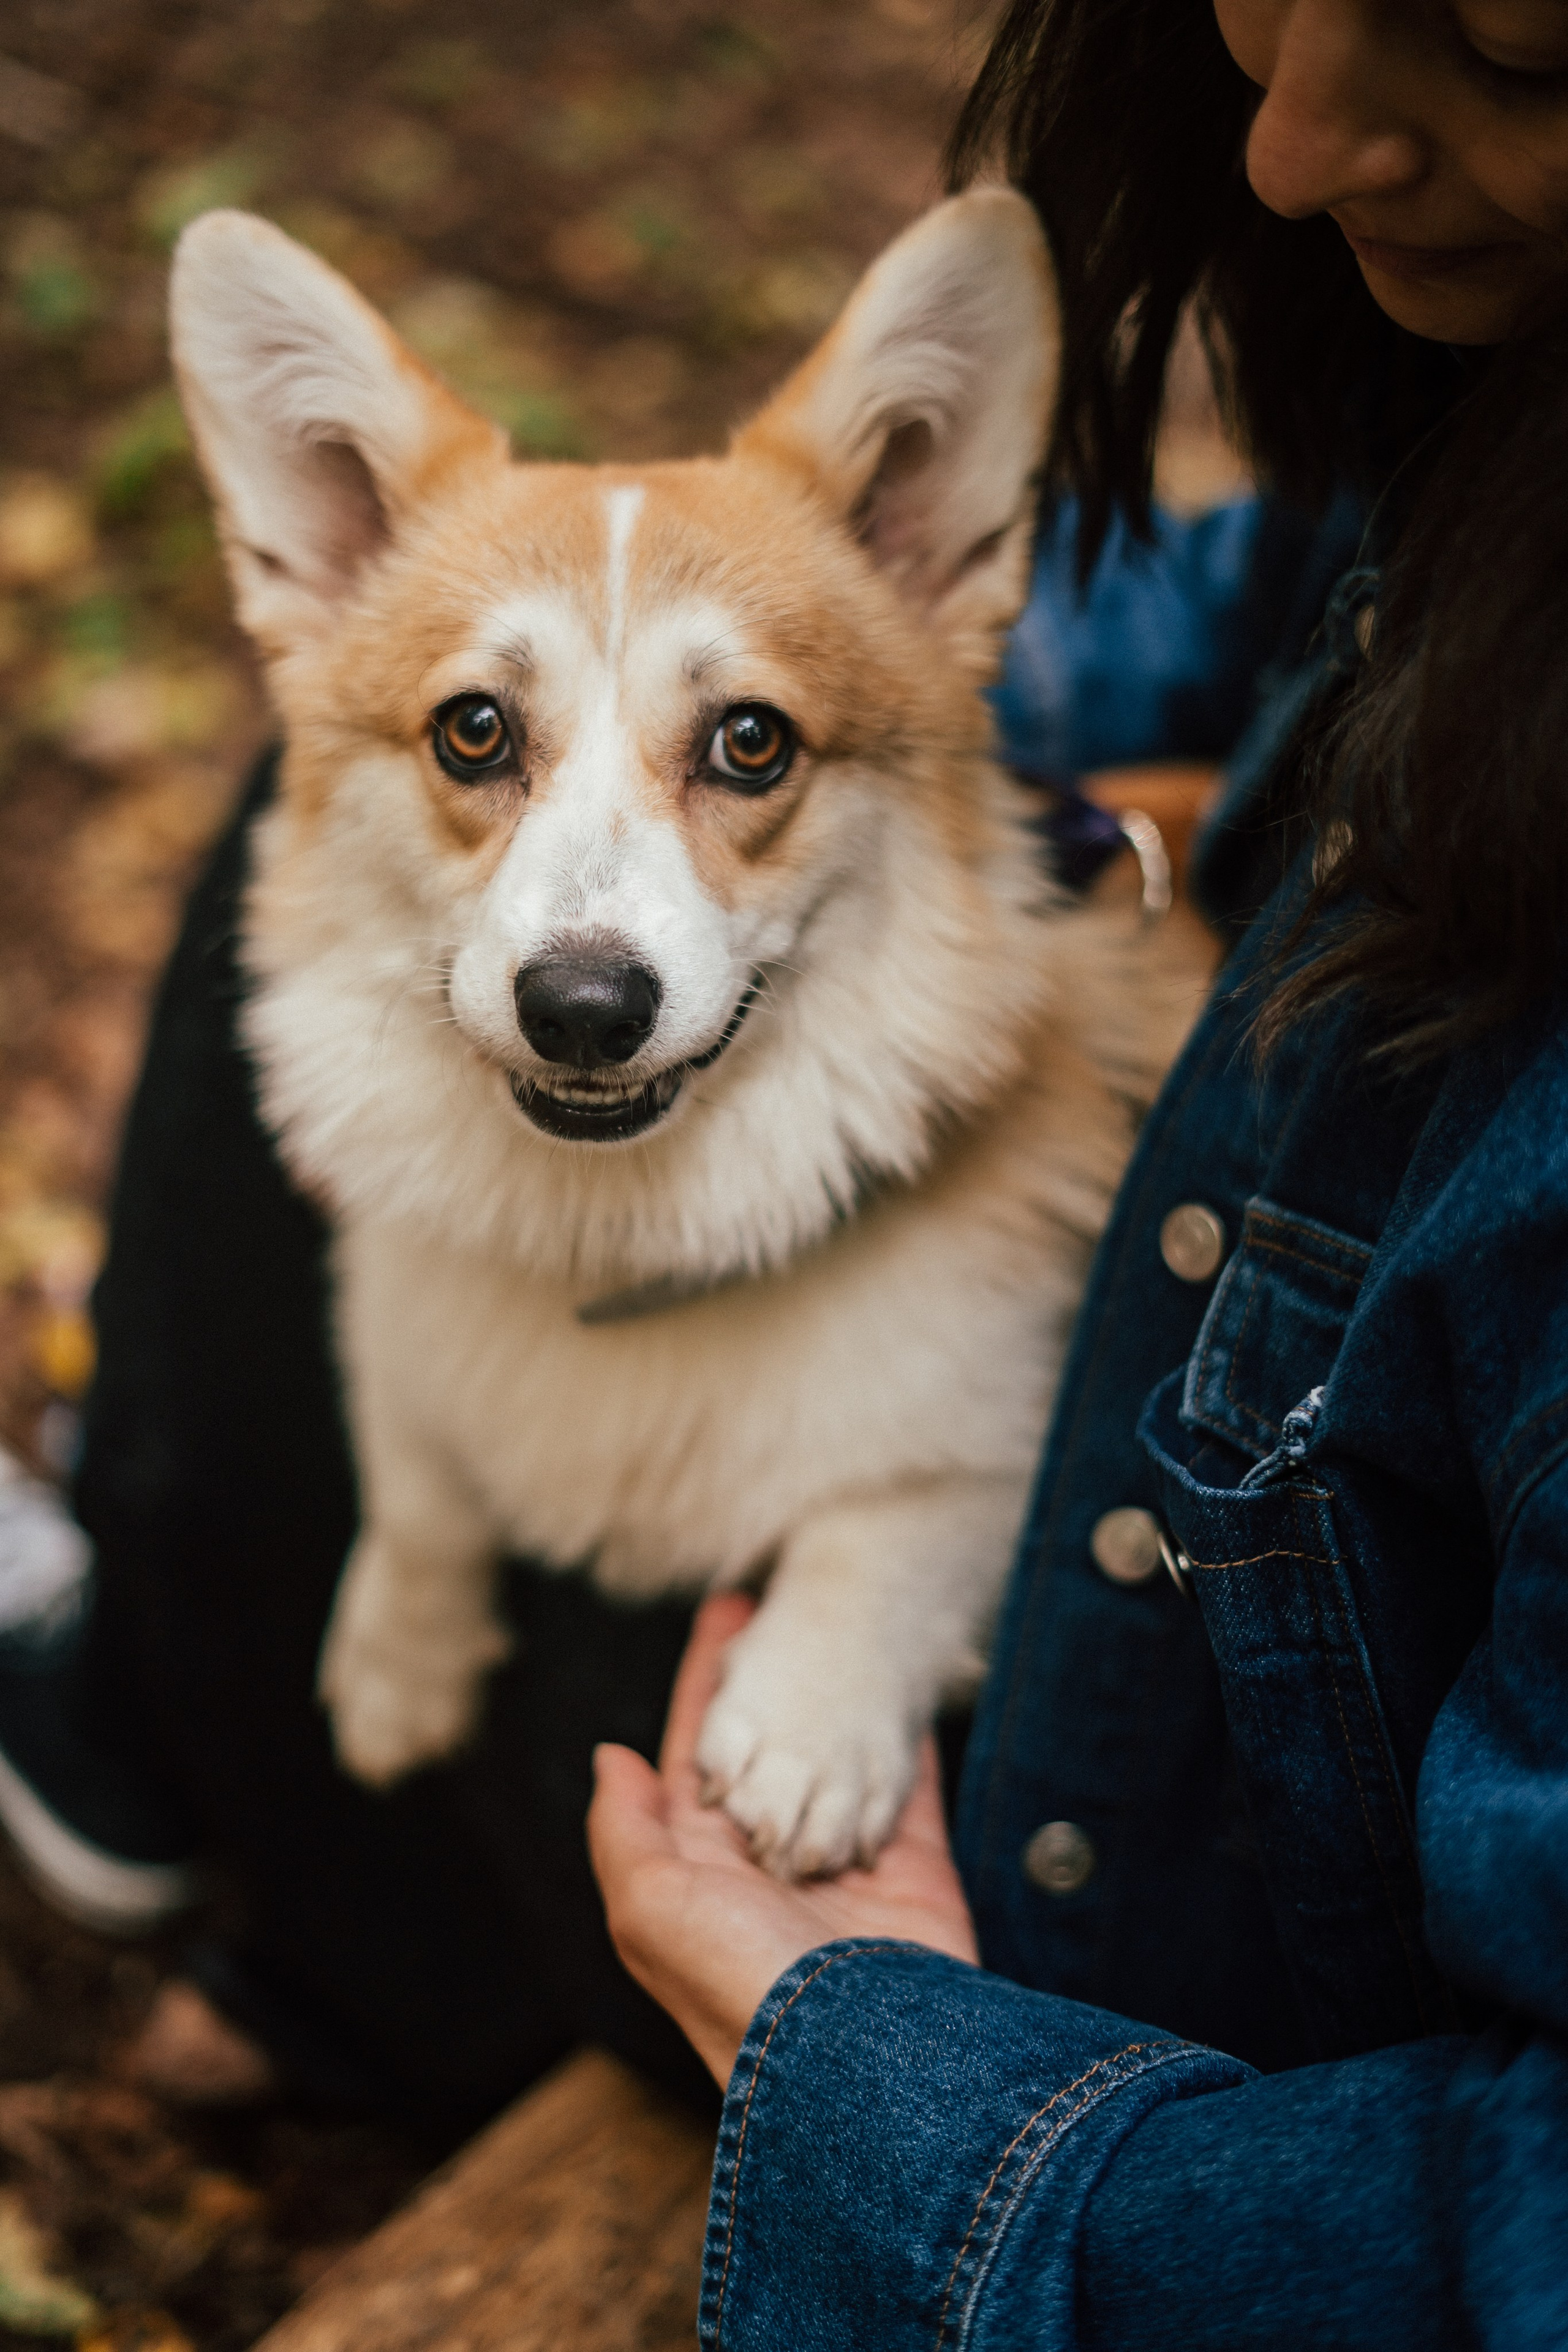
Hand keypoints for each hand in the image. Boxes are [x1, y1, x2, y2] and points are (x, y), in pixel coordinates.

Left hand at [588, 1593, 978, 2086]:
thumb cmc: (743, 1992)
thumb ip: (625, 1832)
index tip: (726, 1613)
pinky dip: (909, 1742)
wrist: (863, 2068)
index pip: (700, 1752)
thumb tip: (610, 1760)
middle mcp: (770, 1865)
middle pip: (772, 1744)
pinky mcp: (914, 1877)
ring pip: (839, 1759)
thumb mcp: (651, 1911)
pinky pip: (908, 1791)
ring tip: (844, 1625)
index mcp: (703, 1871)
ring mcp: (845, 1869)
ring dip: (840, 1696)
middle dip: (776, 1676)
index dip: (707, 1681)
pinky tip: (906, 1690)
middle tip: (787, 1602)